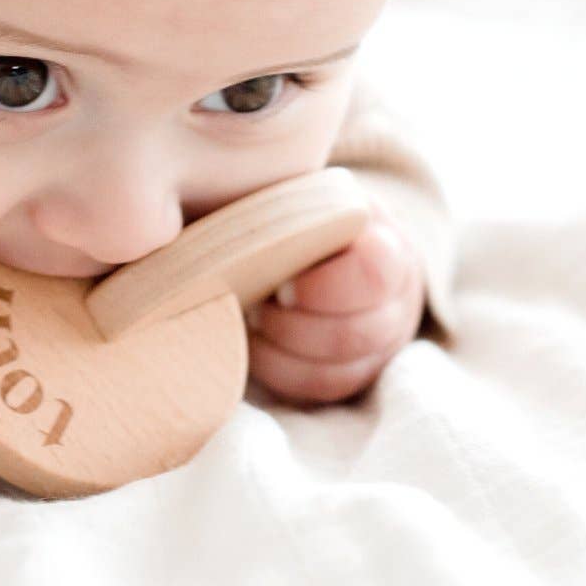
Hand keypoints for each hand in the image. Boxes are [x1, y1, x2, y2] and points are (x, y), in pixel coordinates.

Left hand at [245, 195, 425, 405]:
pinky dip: (277, 370)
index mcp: (385, 247)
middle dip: (290, 326)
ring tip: (250, 319)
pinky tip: (252, 342)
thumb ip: (282, 206)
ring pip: (334, 370)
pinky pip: (318, 389)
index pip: (374, 274)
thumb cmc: (307, 215)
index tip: (282, 282)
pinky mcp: (355, 374)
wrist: (337, 244)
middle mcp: (396, 302)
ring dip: (279, 349)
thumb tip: (189, 212)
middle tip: (255, 303)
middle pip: (352, 335)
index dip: (324, 287)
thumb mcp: (306, 197)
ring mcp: (380, 345)